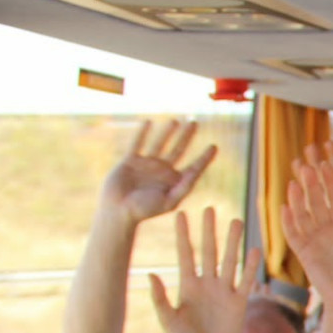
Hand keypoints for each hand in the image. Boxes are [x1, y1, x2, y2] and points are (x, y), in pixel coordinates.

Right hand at [100, 119, 216, 224]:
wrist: (117, 211)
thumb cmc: (144, 211)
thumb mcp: (168, 201)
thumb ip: (182, 188)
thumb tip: (195, 174)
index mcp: (174, 182)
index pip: (193, 167)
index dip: (204, 158)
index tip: (214, 147)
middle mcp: (162, 171)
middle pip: (178, 149)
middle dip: (186, 136)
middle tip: (194, 122)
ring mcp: (147, 164)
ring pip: (160, 144)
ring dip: (167, 132)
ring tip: (175, 120)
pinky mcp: (130, 161)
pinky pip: (138, 143)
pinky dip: (142, 133)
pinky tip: (148, 122)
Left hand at [150, 207, 258, 332]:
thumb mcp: (168, 320)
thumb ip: (160, 298)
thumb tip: (150, 275)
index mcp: (187, 286)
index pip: (185, 254)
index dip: (183, 235)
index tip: (181, 214)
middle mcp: (206, 284)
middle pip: (209, 251)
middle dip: (208, 230)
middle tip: (209, 208)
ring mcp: (224, 292)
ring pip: (229, 261)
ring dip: (232, 242)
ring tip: (236, 221)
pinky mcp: (239, 303)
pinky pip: (245, 281)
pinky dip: (250, 266)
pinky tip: (254, 250)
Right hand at [284, 151, 332, 315]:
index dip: (331, 182)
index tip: (326, 164)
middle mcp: (330, 229)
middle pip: (318, 201)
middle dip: (312, 184)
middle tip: (307, 165)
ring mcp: (316, 239)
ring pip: (304, 214)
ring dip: (299, 199)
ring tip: (295, 182)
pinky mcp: (305, 252)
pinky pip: (293, 234)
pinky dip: (288, 221)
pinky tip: (285, 207)